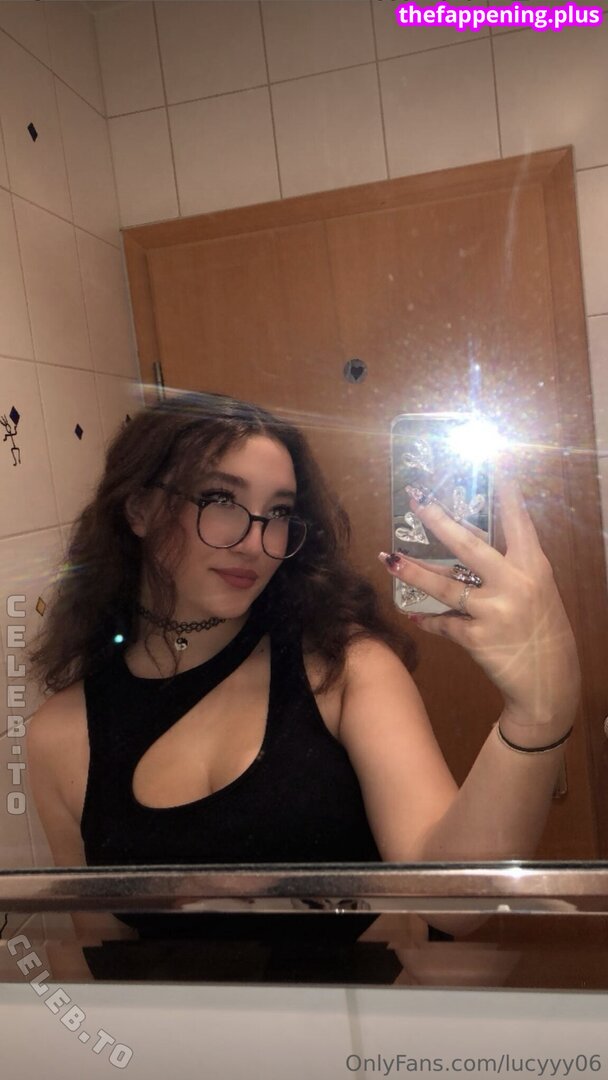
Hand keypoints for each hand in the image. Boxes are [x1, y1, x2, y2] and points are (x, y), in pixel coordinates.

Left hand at [380, 460, 580, 742]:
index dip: (506, 488)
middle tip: (417, 501)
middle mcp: (515, 584)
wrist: (549, 684)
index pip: (519, 519)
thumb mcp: (536, 592)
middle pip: (469, 545)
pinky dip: (429, 620)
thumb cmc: (542, 631)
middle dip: (439, 521)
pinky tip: (415, 616)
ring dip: (413, 572)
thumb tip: (469, 546)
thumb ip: (510, 569)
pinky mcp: (477, 638)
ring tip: (388, 558)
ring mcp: (494, 611)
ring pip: (444, 586)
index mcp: (534, 567)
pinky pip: (444, 623)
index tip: (492, 457)